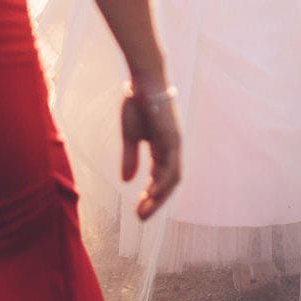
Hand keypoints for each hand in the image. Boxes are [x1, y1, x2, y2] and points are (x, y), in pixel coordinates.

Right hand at [119, 90, 180, 219]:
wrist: (143, 82)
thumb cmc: (137, 104)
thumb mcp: (130, 136)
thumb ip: (130, 158)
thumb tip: (126, 181)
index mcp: (161, 149)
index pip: (159, 179)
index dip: (149, 196)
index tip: (137, 211)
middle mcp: (171, 150)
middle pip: (168, 184)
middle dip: (155, 202)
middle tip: (140, 218)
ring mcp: (173, 145)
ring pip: (172, 178)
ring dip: (159, 197)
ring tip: (144, 211)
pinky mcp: (172, 138)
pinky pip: (170, 165)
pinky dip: (163, 181)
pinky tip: (153, 193)